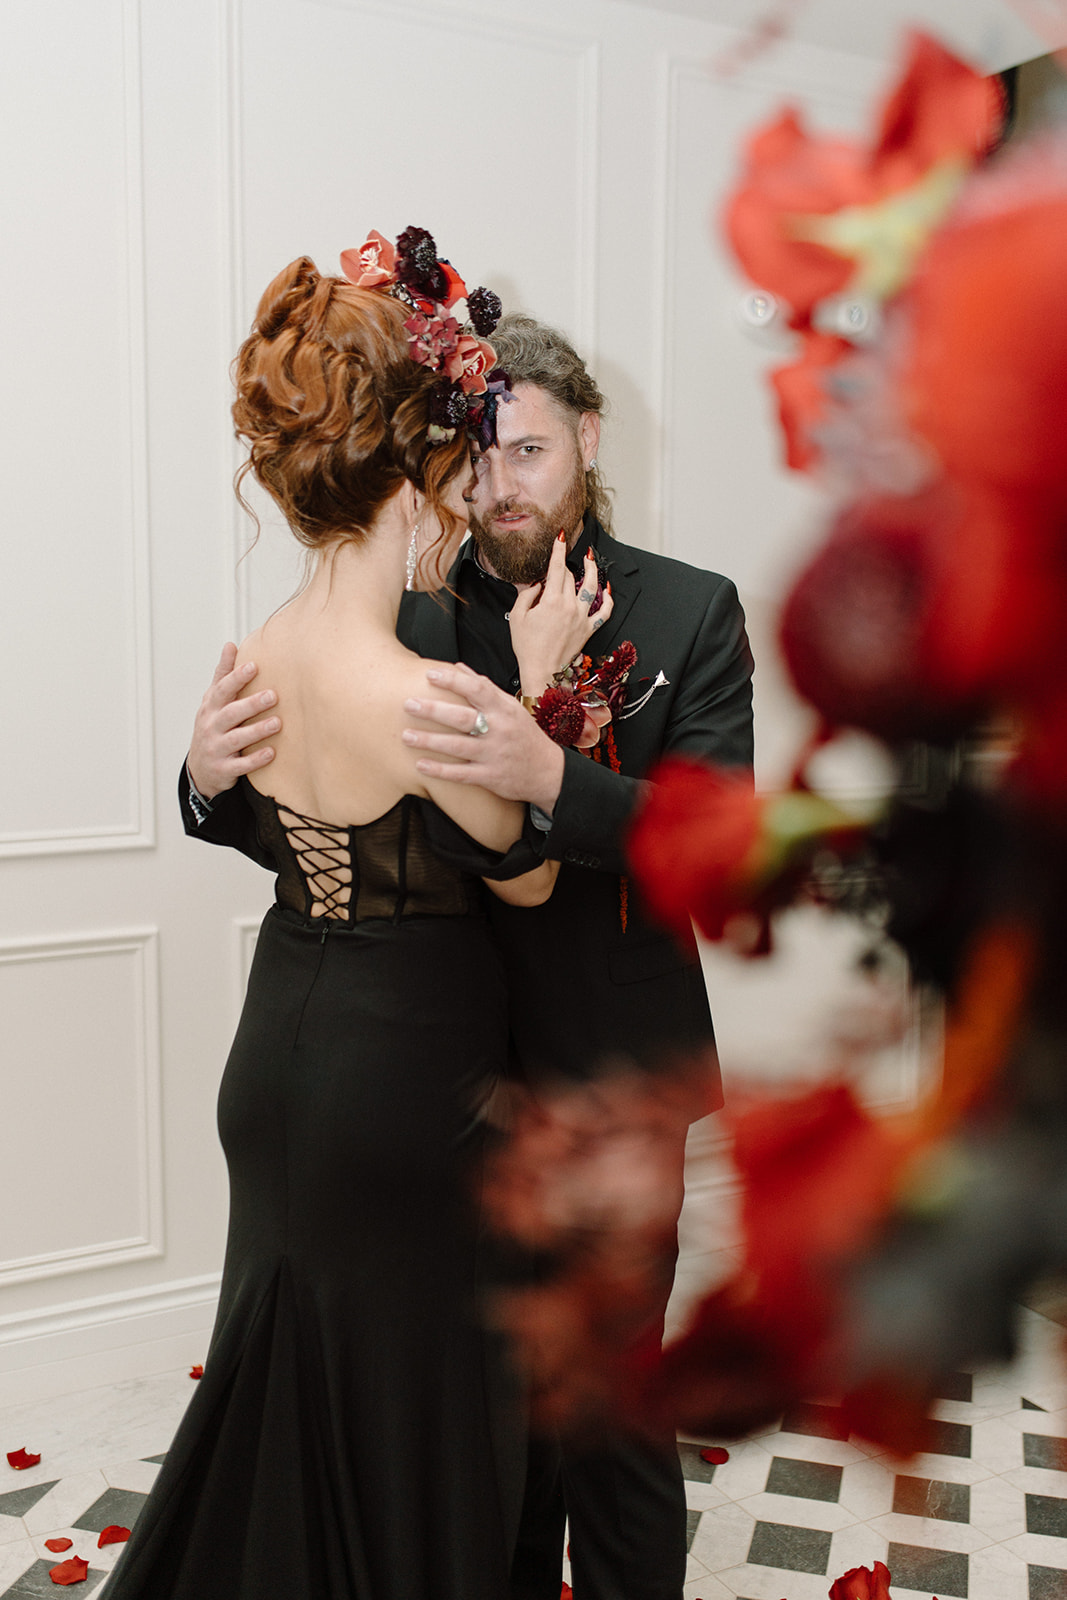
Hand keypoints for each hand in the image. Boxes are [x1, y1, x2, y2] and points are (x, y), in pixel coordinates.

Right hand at [187, 643, 280, 799]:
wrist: (200, 769)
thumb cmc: (212, 727)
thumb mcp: (213, 701)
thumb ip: (223, 675)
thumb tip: (230, 645)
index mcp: (210, 707)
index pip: (222, 690)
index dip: (236, 678)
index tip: (253, 666)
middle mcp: (211, 727)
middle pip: (230, 713)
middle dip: (251, 704)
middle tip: (274, 695)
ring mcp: (216, 749)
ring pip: (236, 739)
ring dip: (256, 731)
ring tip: (278, 723)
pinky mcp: (223, 770)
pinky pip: (240, 765)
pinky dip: (255, 760)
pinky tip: (272, 752)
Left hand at [402, 662, 564, 814]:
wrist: (549, 773)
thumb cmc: (524, 736)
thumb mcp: (510, 708)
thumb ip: (485, 688)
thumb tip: (458, 667)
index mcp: (504, 710)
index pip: (477, 689)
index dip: (453, 680)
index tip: (430, 674)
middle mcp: (499, 730)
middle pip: (462, 718)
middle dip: (433, 710)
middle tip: (408, 704)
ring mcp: (494, 755)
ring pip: (458, 746)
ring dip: (430, 741)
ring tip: (406, 736)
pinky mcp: (490, 777)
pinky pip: (461, 774)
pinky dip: (440, 771)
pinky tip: (420, 765)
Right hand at [509, 534, 613, 695]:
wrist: (542, 671)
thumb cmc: (528, 647)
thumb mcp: (518, 617)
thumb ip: (526, 595)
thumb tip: (536, 584)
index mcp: (551, 601)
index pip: (557, 568)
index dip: (559, 550)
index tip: (561, 537)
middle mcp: (570, 607)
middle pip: (571, 577)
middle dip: (566, 566)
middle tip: (561, 561)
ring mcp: (582, 618)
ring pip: (591, 588)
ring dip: (593, 570)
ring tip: (591, 558)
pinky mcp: (588, 629)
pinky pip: (604, 612)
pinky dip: (608, 599)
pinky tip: (607, 588)